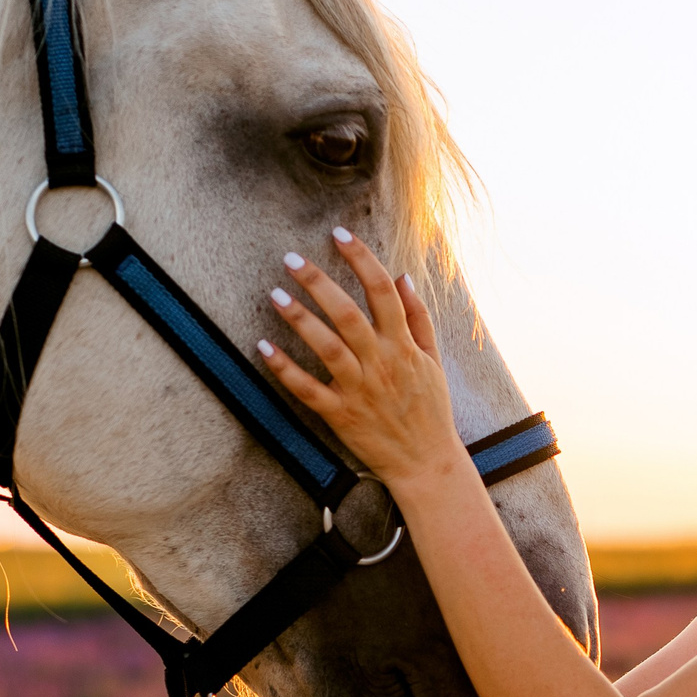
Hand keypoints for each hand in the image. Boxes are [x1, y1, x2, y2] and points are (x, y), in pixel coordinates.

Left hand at [257, 228, 466, 487]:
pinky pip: (308, 390)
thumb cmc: (430, 409)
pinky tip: (263, 347)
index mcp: (403, 345)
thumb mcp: (433, 359)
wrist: (426, 463)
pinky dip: (285, 369)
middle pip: (348, 313)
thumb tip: (403, 276)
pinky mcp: (340, 415)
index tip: (339, 234)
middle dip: (319, 282)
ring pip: (327, 347)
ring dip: (299, 319)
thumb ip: (419, 317)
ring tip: (274, 294)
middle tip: (291, 259)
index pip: (383, 291)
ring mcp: (359, 390)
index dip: (361, 258)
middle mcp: (381, 363)